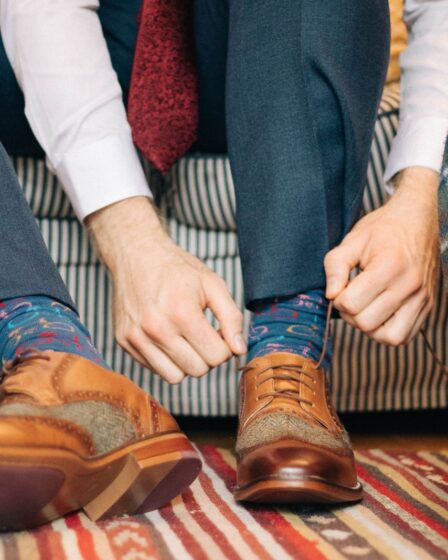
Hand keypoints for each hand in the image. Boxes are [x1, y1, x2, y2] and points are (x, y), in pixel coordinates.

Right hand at [86, 197, 245, 382]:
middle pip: (197, 371)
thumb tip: (239, 349)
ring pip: (175, 377)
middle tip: (203, 335)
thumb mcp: (212, 284)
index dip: (224, 347)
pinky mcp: (124, 342)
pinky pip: (154, 369)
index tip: (218, 332)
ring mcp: (137, 338)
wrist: (136, 254)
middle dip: (207, 356)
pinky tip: (167, 336)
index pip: (216, 357)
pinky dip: (165, 359)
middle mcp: (156, 329)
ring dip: (186, 363)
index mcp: (182, 313)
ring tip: (185, 339)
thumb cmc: (178, 269)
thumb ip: (231, 317)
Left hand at [324, 167, 438, 344]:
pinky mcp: (428, 307)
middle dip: (350, 314)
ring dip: (368, 327)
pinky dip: (386, 332)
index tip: (341, 287)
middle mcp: (409, 286)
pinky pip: (404, 337)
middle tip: (350, 297)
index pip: (351, 303)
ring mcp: (422, 299)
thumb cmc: (383, 229)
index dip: (338, 299)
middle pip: (366, 323)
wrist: (418, 220)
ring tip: (364, 307)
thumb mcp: (352, 240)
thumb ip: (335, 266)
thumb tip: (331, 295)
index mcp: (389, 266)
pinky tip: (378, 313)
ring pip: (387, 337)